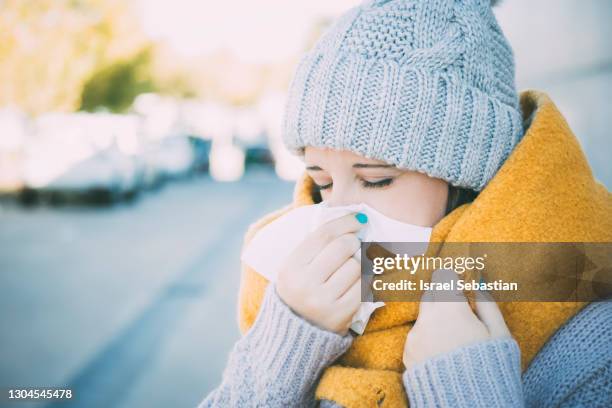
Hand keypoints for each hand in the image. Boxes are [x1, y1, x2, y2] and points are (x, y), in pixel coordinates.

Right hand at [276, 212, 365, 334]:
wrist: (295, 334)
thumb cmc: (299, 292)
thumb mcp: (295, 268)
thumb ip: (316, 246)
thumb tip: (353, 222)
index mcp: (291, 267)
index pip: (324, 234)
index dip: (345, 222)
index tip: (359, 219)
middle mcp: (305, 283)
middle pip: (343, 247)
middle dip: (354, 242)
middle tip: (354, 246)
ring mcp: (323, 301)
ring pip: (356, 266)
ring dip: (359, 264)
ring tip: (350, 270)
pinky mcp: (340, 315)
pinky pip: (364, 287)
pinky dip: (365, 281)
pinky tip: (359, 281)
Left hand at [403, 269, 510, 368]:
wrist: (469, 407)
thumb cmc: (491, 369)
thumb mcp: (500, 335)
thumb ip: (487, 304)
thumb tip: (478, 285)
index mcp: (449, 309)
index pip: (443, 276)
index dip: (453, 280)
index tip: (462, 288)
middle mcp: (426, 320)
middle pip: (431, 295)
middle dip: (444, 300)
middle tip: (462, 315)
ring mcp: (414, 338)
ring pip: (424, 318)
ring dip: (436, 322)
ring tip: (456, 342)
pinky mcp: (407, 355)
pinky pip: (418, 338)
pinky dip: (429, 340)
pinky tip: (445, 355)